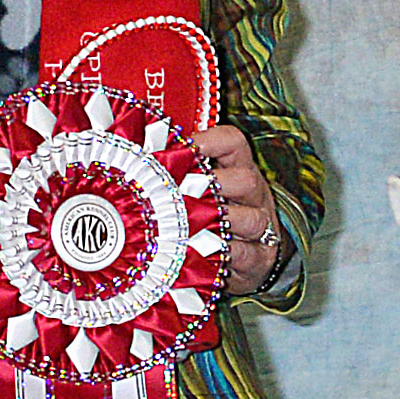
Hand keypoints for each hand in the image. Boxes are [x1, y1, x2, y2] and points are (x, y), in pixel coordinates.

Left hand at [192, 123, 287, 296]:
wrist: (254, 255)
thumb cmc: (217, 216)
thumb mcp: (207, 189)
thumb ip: (180, 173)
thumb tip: (138, 157)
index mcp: (239, 168)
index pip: (232, 142)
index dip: (208, 141)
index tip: (182, 148)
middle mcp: (254, 194)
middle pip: (245, 179)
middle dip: (211, 186)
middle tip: (179, 193)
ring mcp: (260, 226)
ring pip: (251, 218)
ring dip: (219, 221)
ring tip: (189, 225)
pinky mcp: (260, 257)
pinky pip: (246, 253)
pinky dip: (223, 254)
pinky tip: (201, 252)